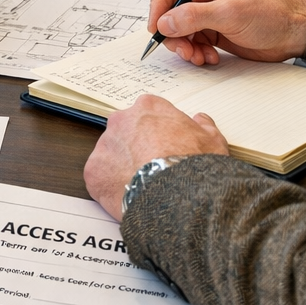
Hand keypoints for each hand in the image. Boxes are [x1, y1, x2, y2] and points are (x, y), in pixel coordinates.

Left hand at [83, 95, 228, 220]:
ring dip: (122, 167)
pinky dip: (110, 187)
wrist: (177, 195)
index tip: (164, 146)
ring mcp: (105, 145)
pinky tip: (129, 196)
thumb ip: (203, 125)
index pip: (147, 114)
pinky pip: (100, 178)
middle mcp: (121, 121)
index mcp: (148, 108)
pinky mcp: (94, 171)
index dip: (157, 133)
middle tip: (152, 167)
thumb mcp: (211, 140)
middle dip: (136, 147)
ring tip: (142, 185)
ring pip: (111, 155)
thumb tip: (200, 119)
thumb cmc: (193, 165)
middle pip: (125, 132)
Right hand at [149, 0, 305, 65]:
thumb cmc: (272, 12)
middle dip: (171, 30)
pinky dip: (194, 51)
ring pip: (176, 26)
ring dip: (183, 44)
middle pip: (168, 6)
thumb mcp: (232, 13)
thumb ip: (195, 16)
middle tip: (180, 47)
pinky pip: (189, 39)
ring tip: (197, 56)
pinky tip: (208, 57)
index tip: (157, 25)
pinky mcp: (210, 26)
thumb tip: (165, 22)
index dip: (158, 2)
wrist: (294, 33)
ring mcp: (205, 7)